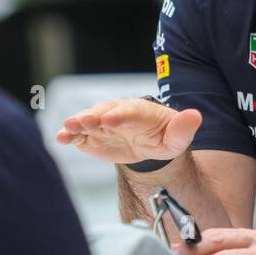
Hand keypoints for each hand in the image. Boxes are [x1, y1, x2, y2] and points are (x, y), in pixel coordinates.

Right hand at [56, 98, 201, 165]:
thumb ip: (184, 128)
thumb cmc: (164, 137)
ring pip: (87, 121)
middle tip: (84, 121)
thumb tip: (195, 115)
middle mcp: (118, 113)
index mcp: (140, 112)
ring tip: (67, 128)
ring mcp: (102, 124)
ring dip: (77, 123)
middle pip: (104, 112)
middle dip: (93, 116)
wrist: (149, 143)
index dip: (120, 115)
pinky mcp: (91, 136)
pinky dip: (69, 135)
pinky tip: (60, 138)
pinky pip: (79, 135)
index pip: (129, 112)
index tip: (110, 120)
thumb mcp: (177, 137)